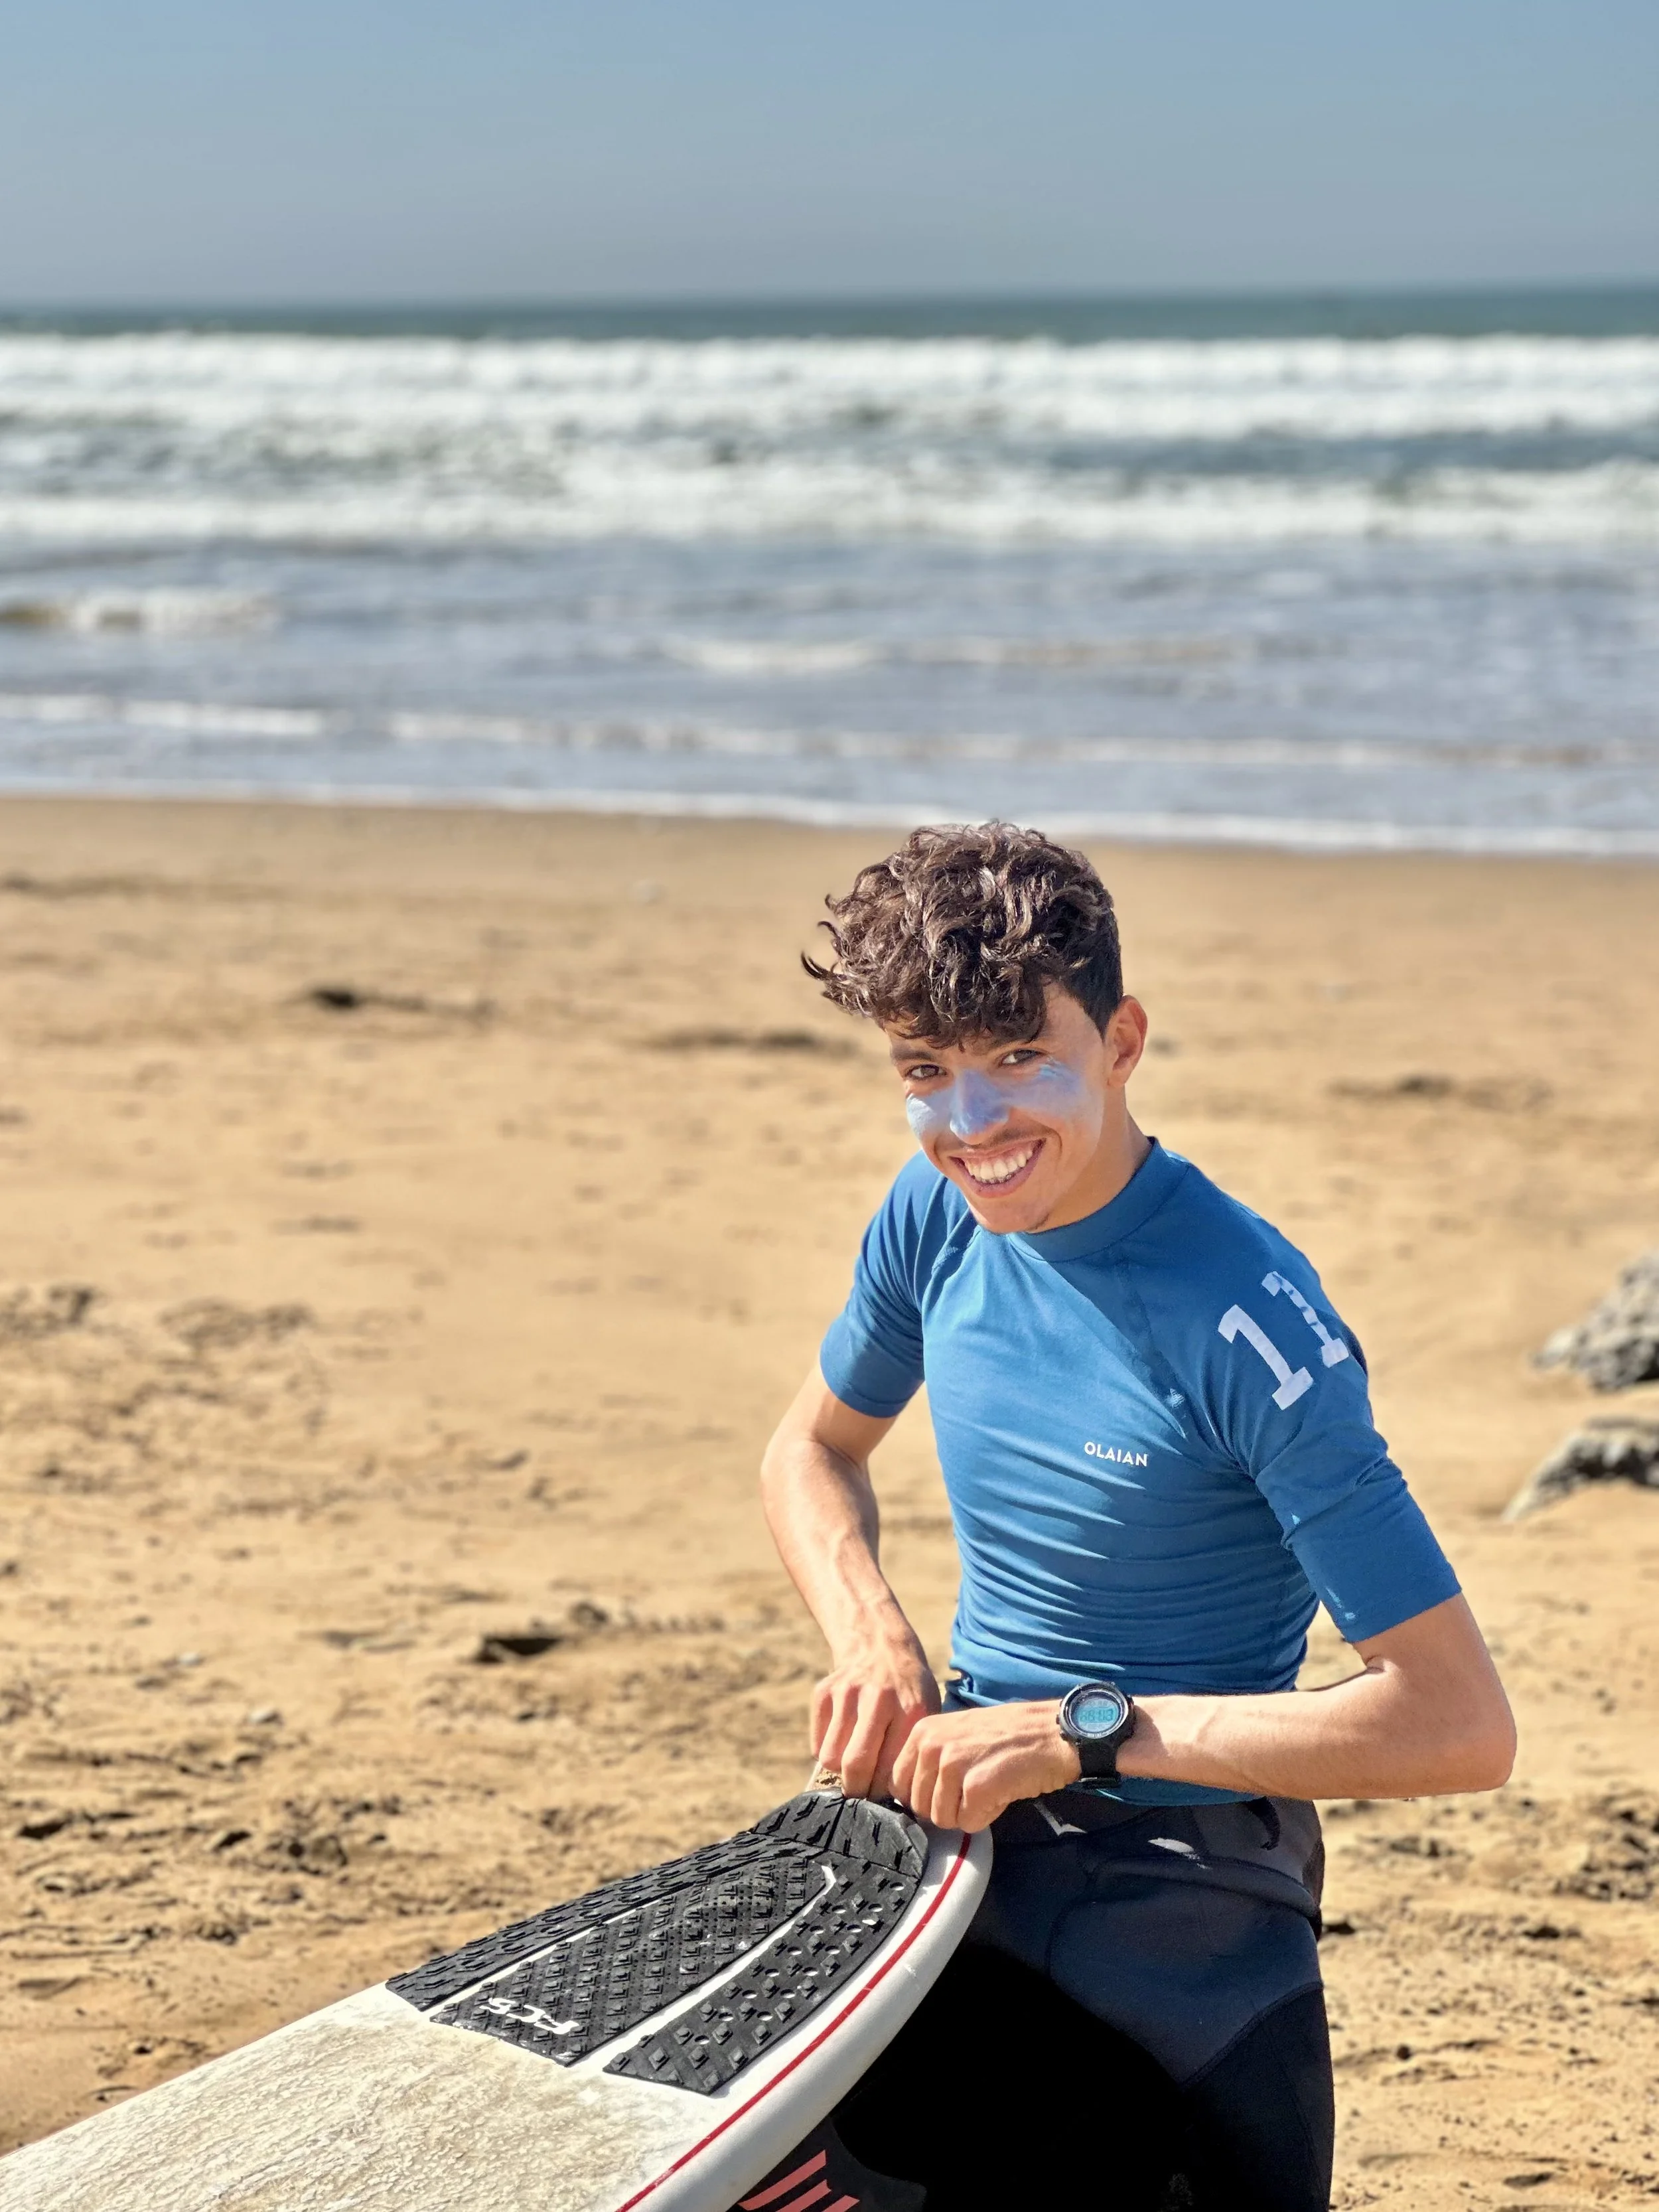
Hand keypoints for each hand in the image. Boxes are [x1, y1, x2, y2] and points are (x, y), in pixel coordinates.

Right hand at [811, 1634, 940, 1799]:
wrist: (881, 1646)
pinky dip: (828, 1752)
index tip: (886, 1796)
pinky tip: (844, 1741)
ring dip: (841, 1772)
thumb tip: (899, 1803)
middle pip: (856, 1765)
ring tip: (856, 1763)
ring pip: (831, 1758)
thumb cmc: (908, 1694)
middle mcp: (879, 1698)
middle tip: (864, 1793)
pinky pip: (817, 1745)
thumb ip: (913, 1752)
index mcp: (911, 1709)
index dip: (886, 1792)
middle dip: (858, 1790)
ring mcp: (847, 1692)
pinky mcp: (824, 1691)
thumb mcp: (925, 1715)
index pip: (891, 1769)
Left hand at [892, 1701, 1080, 1831]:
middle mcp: (932, 1745)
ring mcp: (953, 1765)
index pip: (898, 1785)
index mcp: (922, 1732)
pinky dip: (987, 1816)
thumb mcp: (956, 1734)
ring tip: (989, 1786)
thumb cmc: (1007, 1735)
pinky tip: (1001, 1793)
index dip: (922, 1797)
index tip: (948, 1790)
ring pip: (942, 1819)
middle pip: (919, 1807)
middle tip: (975, 1787)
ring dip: (967, 1812)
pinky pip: (968, 1823)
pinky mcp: (976, 1787)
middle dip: (946, 1807)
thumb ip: (930, 1759)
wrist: (1053, 1732)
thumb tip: (909, 1798)